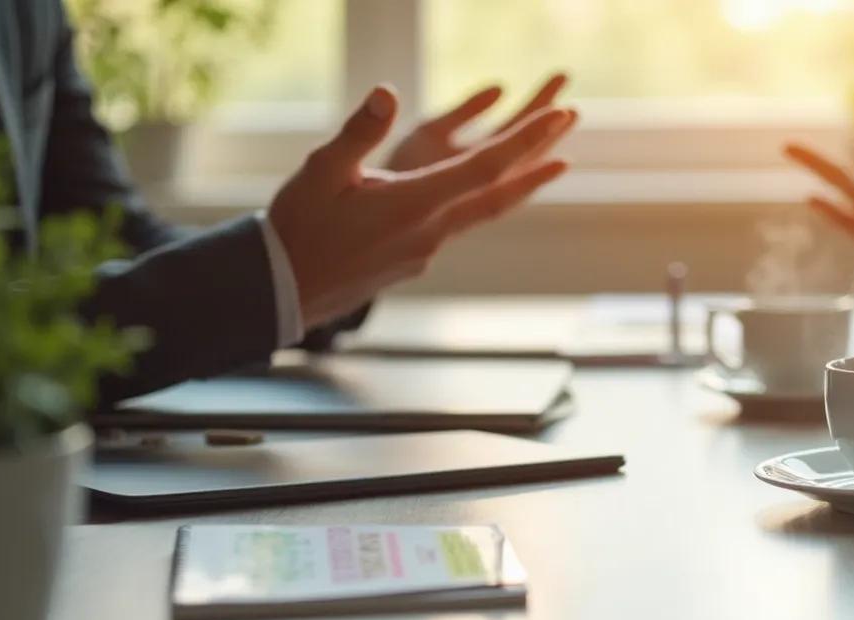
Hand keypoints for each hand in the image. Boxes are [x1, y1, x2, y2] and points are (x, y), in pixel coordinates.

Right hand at [270, 86, 576, 327]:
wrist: (282, 292)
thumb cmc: (299, 229)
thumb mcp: (322, 171)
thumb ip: (360, 132)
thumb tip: (389, 93)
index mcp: (414, 204)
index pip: (485, 168)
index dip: (526, 141)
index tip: (558, 119)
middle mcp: (430, 231)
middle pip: (498, 194)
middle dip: (537, 159)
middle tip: (570, 126)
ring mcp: (425, 250)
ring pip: (481, 212)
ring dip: (515, 184)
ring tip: (547, 161)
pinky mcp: (414, 260)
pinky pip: (455, 225)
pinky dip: (477, 203)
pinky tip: (471, 191)